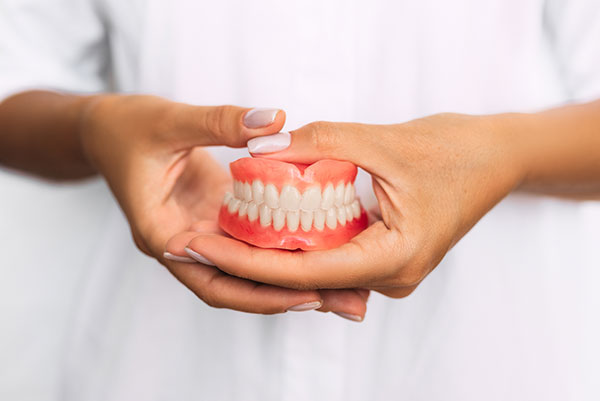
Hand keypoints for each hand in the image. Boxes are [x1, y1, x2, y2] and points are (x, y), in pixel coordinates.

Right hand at [79, 95, 368, 315]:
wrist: (107, 130)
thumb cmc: (128, 126)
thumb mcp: (170, 120)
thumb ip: (219, 121)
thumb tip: (275, 121)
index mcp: (163, 233)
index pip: (212, 280)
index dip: (258, 293)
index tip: (306, 295)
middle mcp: (185, 243)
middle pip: (238, 285)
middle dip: (287, 296)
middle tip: (341, 301)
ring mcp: (201, 233)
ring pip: (248, 269)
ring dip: (290, 278)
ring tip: (341, 285)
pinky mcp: (215, 218)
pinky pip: (251, 241)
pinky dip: (281, 247)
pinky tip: (318, 244)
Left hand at [172, 113, 524, 299]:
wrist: (496, 156)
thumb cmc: (453, 149)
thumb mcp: (380, 140)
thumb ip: (317, 143)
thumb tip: (257, 146)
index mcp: (395, 258)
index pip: (304, 273)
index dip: (247, 260)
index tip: (202, 245)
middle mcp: (391, 276)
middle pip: (304, 279)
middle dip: (249, 260)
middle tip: (198, 239)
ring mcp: (390, 271)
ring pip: (317, 272)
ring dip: (272, 253)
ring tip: (221, 233)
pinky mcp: (386, 256)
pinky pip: (333, 258)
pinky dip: (299, 244)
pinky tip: (265, 226)